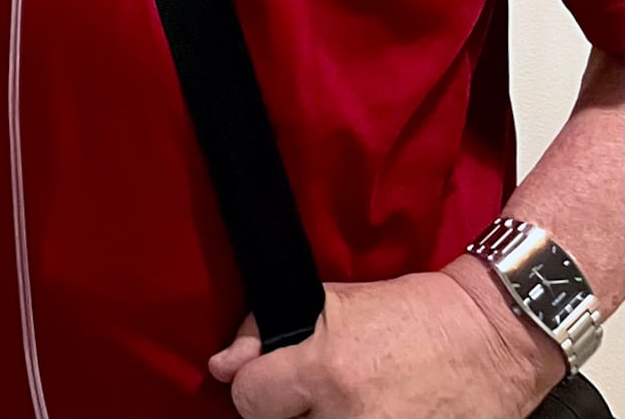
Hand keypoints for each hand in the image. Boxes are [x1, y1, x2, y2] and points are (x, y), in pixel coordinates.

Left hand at [208, 267, 566, 417]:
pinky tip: (375, 415)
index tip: (272, 384)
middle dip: (292, 414)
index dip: (256, 388)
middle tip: (316, 399)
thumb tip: (222, 365)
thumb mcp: (333, 304)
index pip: (249, 399)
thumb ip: (269, 333)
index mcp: (326, 371)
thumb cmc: (410, 314)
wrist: (489, 338)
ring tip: (347, 408)